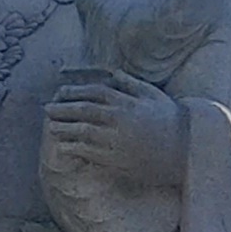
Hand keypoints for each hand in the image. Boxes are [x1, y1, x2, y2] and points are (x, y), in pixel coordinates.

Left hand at [41, 75, 186, 200]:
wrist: (184, 150)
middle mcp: (119, 118)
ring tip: (51, 127)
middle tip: (47, 109)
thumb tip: (114, 72)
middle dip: (63, 109)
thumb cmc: (170, 120)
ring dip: (64, 128)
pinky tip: (62, 146)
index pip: (94, 92)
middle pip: (84, 110)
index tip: (61, 93)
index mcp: (127, 100)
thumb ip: (131, 83)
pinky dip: (73, 148)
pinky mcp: (116, 159)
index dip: (74, 91)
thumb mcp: (153, 95)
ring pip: (82, 131)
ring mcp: (116, 139)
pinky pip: (88, 152)